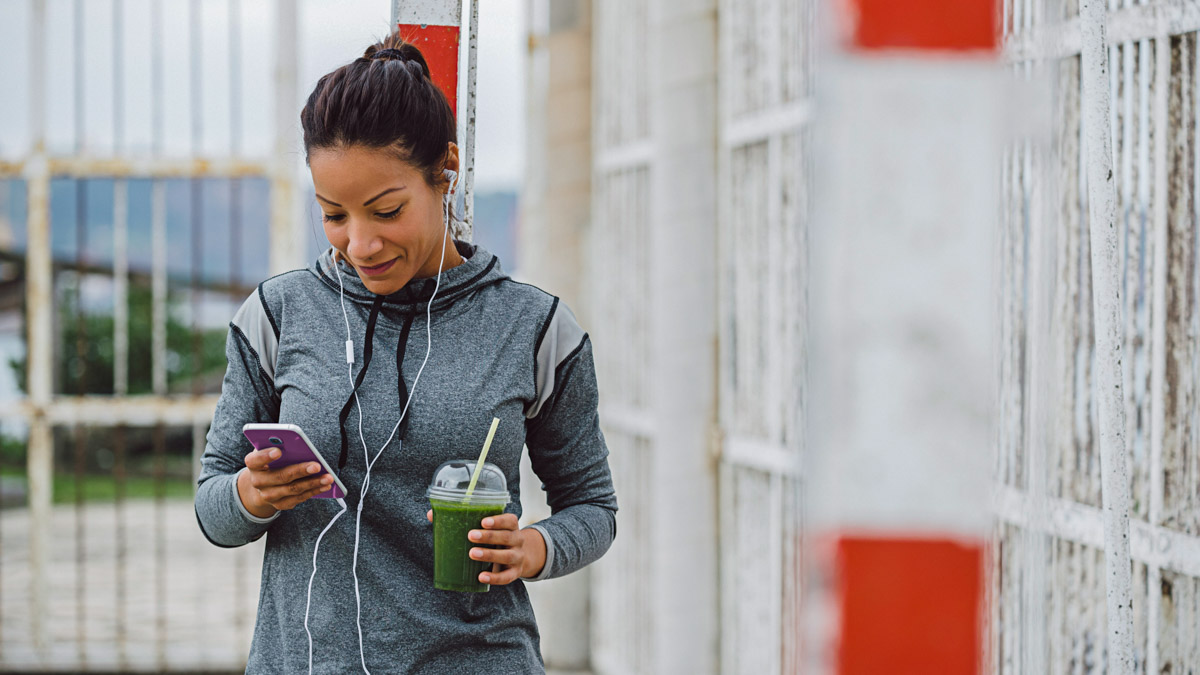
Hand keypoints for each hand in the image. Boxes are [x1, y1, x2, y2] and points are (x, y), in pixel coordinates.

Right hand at [238, 447, 335, 516]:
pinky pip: (298, 499)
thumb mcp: (270, 449)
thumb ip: (278, 444)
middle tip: (317, 466)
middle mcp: (258, 481)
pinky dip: (313, 491)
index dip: (266, 456)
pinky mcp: (280, 504)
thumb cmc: (271, 460)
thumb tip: (295, 441)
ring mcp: (268, 495)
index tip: (278, 451)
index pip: (255, 460)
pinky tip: (324, 485)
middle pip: (281, 476)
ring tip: (328, 477)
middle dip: (301, 471)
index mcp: (253, 464)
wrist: (264, 483)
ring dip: (312, 483)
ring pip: (292, 490)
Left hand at [425, 510, 546, 583]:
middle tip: (471, 535)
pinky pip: (506, 577)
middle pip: (507, 537)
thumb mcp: (487, 528)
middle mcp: (517, 540)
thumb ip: (463, 520)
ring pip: (507, 556)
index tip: (483, 521)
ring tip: (472, 554)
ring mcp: (517, 557)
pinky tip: (481, 577)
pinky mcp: (514, 573)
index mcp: (511, 526)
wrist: (519, 557)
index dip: (498, 520)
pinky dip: (494, 577)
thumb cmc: (495, 538)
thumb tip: (432, 515)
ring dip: (490, 555)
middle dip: (489, 536)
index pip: (509, 520)